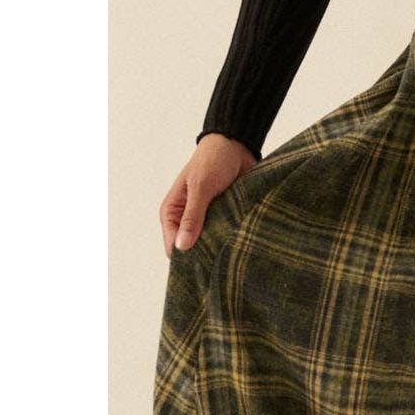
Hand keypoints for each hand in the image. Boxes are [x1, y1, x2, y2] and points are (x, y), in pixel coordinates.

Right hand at [159, 134, 256, 256]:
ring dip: (220, 249)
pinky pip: (226, 237)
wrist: (236, 146)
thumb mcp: (200, 188)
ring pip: (210, 246)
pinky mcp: (224, 219)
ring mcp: (207, 221)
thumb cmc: (212, 161)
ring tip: (232, 255)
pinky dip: (232, 240)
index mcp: (172, 213)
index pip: (173, 247)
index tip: (203, 267)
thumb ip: (192, 217)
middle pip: (192, 250)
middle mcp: (187, 220)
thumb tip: (182, 247)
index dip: (186, 259)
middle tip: (221, 265)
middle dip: (205, 257)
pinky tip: (241, 246)